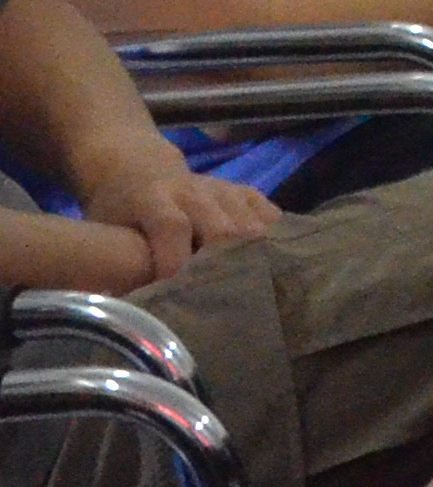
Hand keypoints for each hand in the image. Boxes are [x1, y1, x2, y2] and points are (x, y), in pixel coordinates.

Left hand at [71, 147, 280, 286]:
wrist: (139, 169)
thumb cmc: (118, 212)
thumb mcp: (102, 233)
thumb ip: (116, 266)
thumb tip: (127, 317)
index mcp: (152, 199)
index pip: (172, 226)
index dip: (176, 260)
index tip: (177, 296)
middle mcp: (192, 190)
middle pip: (224, 226)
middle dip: (227, 266)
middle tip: (227, 302)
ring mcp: (223, 189)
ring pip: (252, 224)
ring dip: (255, 260)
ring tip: (256, 293)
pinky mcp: (244, 191)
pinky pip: (270, 215)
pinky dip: (275, 241)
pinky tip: (275, 266)